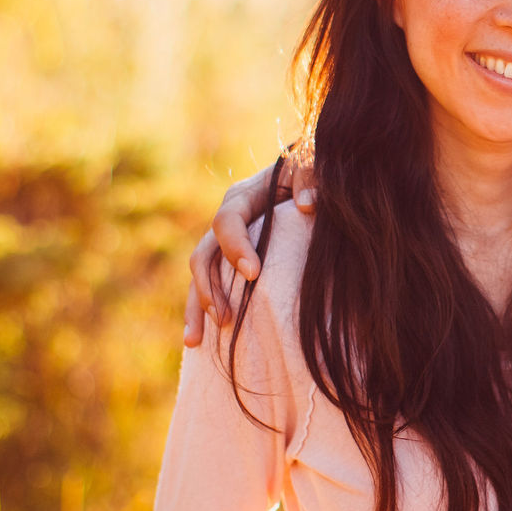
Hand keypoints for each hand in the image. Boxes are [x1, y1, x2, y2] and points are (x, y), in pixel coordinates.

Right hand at [181, 155, 314, 346]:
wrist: (310, 180)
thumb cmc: (313, 175)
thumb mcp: (315, 167)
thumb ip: (312, 178)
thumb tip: (308, 205)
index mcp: (243, 196)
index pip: (228, 221)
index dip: (235, 247)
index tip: (253, 274)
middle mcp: (227, 220)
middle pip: (204, 254)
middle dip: (210, 288)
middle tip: (225, 318)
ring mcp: (225, 243)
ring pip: (199, 277)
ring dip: (197, 307)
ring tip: (197, 341)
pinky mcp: (230, 262)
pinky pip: (209, 287)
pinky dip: (201, 312)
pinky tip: (198, 342)